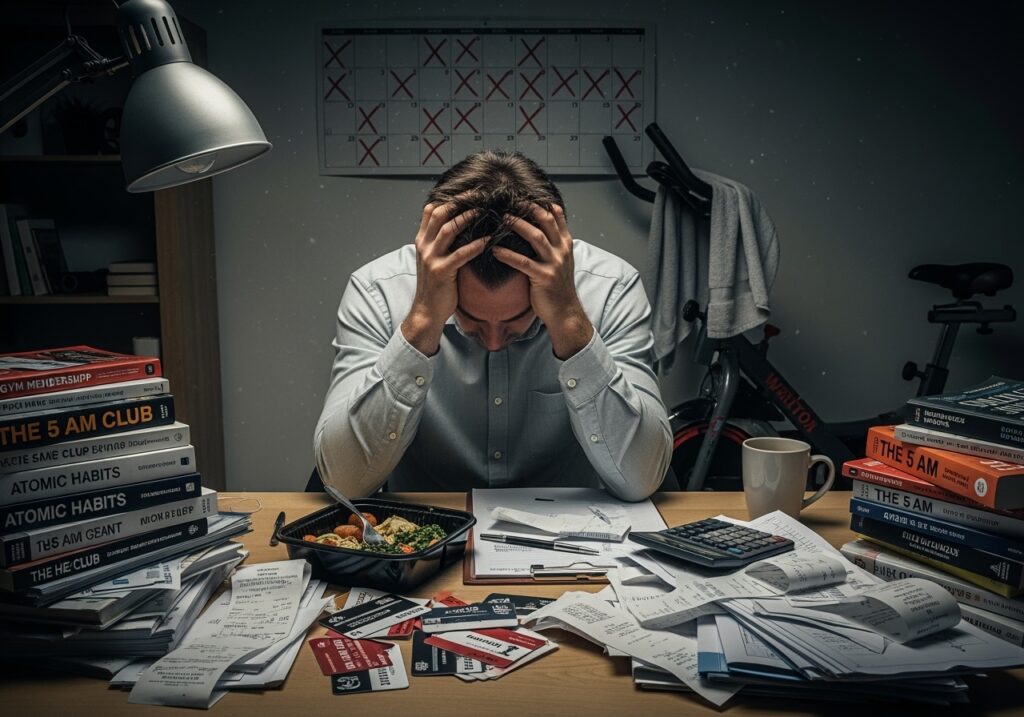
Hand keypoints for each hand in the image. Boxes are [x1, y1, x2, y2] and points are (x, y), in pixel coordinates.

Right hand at [401, 202, 486, 355]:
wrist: (426, 311)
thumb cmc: (436, 285)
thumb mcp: (433, 259)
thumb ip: (441, 243)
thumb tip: (460, 226)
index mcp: (422, 240)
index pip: (431, 210)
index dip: (449, 198)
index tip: (468, 192)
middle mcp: (424, 246)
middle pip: (440, 214)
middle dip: (460, 201)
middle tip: (480, 194)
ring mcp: (431, 258)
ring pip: (449, 229)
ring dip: (468, 217)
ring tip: (485, 210)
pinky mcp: (442, 272)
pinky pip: (460, 254)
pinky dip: (475, 245)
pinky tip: (488, 240)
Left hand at [493, 204, 593, 358]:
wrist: (565, 312)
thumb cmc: (558, 288)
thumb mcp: (561, 262)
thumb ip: (554, 244)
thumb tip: (542, 229)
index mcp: (566, 245)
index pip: (556, 217)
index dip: (542, 204)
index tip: (526, 195)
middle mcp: (562, 251)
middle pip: (546, 221)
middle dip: (529, 209)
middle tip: (511, 201)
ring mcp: (554, 264)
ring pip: (535, 237)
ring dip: (518, 225)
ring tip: (502, 218)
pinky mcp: (544, 277)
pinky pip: (523, 262)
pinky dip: (508, 255)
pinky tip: (495, 250)